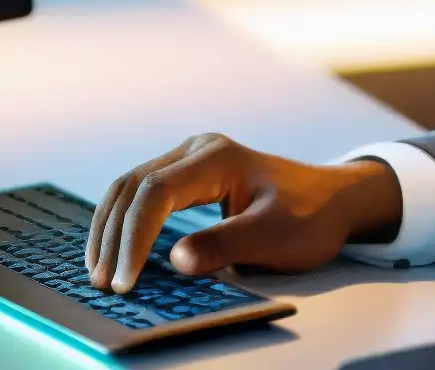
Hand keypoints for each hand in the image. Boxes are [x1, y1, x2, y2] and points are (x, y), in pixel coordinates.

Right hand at [85, 132, 402, 293]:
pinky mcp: (188, 176)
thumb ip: (226, 246)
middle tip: (105, 284)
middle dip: (113, 237)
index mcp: (217, 157)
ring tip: (100, 273)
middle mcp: (198, 150)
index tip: (127, 281)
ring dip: (111, 229)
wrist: (334, 200)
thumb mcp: (273, 236)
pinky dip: (123, 222)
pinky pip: (142, 195)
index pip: (156, 193)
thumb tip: (176, 260)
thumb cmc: (309, 216)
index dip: (134, 238)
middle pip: (134, 187)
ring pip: (131, 188)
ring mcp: (190, 159)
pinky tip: (113, 251)